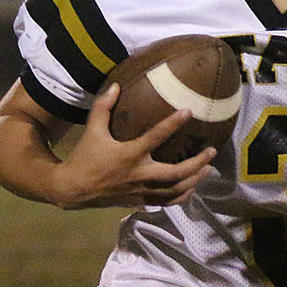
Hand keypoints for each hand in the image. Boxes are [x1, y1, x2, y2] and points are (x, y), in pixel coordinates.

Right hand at [52, 82, 216, 208]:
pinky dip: (182, 196)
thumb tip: (116, 85)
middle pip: (175, 173)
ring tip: (209, 170)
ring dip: (194, 180)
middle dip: (196, 163)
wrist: (74, 189)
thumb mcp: (91, 129)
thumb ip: (103, 107)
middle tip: (212, 152)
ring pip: (174, 190)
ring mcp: (141, 191)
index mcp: (128, 155)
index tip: (188, 111)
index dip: (172, 124)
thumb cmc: (84, 157)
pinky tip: (192, 189)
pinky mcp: (140, 200)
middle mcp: (139, 175)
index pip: (155, 137)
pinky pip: (166, 202)